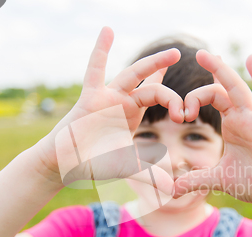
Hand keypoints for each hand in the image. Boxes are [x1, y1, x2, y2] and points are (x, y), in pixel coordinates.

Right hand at [31, 27, 183, 193]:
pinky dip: (100, 51)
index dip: (175, 100)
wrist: (66, 164)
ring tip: (169, 50)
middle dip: (165, 71)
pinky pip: (95, 71)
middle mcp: (123, 101)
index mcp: (133, 112)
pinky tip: (107, 30)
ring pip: (132, 74)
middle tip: (182, 55)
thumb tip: (172, 190)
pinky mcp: (90, 97)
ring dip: (150, 63)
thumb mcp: (128, 168)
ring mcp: (108, 97)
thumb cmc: (94, 163)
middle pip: (151, 83)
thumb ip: (149, 175)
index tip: (185, 114)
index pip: (160, 96)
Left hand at [173, 50, 251, 213]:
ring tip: (209, 54)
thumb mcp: (217, 179)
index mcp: (233, 125)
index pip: (214, 98)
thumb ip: (195, 180)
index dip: (196, 98)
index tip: (181, 114)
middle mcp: (243, 118)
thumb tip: (171, 190)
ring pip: (238, 90)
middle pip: (224, 89)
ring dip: (224, 71)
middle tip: (198, 52)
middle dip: (213, 69)